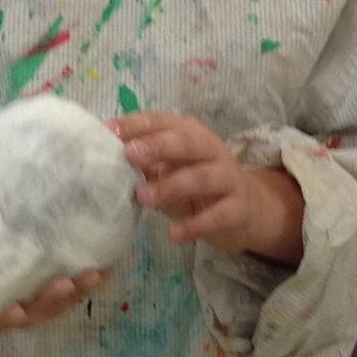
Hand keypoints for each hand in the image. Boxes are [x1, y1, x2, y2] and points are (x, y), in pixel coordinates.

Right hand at [0, 182, 109, 334]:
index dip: (4, 318)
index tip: (14, 312)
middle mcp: (2, 307)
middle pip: (32, 314)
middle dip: (51, 302)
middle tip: (65, 285)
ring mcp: (24, 298)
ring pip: (54, 305)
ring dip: (76, 292)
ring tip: (96, 274)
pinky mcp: (42, 285)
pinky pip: (65, 289)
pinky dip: (83, 281)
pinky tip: (105, 266)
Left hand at [114, 113, 304, 260]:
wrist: (247, 210)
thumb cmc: (198, 187)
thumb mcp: (170, 172)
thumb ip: (146, 167)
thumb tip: (109, 163)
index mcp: (190, 134)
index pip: (162, 122)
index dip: (136, 124)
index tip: (108, 130)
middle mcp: (212, 150)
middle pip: (187, 141)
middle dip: (158, 145)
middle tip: (130, 154)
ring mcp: (228, 177)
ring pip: (203, 176)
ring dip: (172, 186)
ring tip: (144, 198)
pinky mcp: (239, 207)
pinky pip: (218, 215)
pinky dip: (195, 225)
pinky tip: (174, 235)